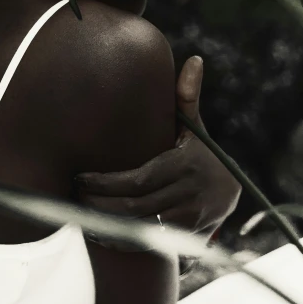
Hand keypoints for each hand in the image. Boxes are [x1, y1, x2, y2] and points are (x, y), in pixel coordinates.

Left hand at [74, 56, 241, 238]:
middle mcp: (190, 194)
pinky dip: (120, 240)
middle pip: (135, 205)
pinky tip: (97, 231)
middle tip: (72, 193)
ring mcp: (189, 219)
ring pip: (139, 227)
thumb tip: (194, 60)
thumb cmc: (199, 151)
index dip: (106, 182)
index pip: (139, 179)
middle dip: (99, 203)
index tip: (80, 177)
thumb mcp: (194, 126)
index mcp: (185, 164)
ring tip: (78, 210)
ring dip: (105, 223)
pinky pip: (148, 243)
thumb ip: (187, 96)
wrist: (230, 191)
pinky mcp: (185, 238)